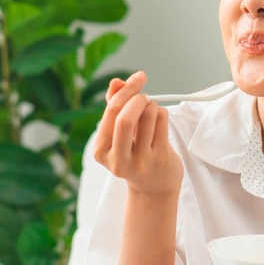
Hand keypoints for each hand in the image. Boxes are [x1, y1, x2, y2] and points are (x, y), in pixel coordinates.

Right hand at [93, 71, 182, 194]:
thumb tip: (116, 82)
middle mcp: (118, 159)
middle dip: (138, 97)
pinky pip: (162, 121)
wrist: (153, 187)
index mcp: (101, 151)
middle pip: (126, 117)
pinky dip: (161, 113)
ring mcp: (141, 161)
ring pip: (148, 115)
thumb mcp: (118, 133)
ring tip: (151, 112)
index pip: (111, 113)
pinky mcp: (160, 158)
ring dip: (152, 105)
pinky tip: (159, 121)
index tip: (138, 77)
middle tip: (144, 95)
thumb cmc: (133, 153)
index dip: (126, 90)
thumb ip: (114, 106)